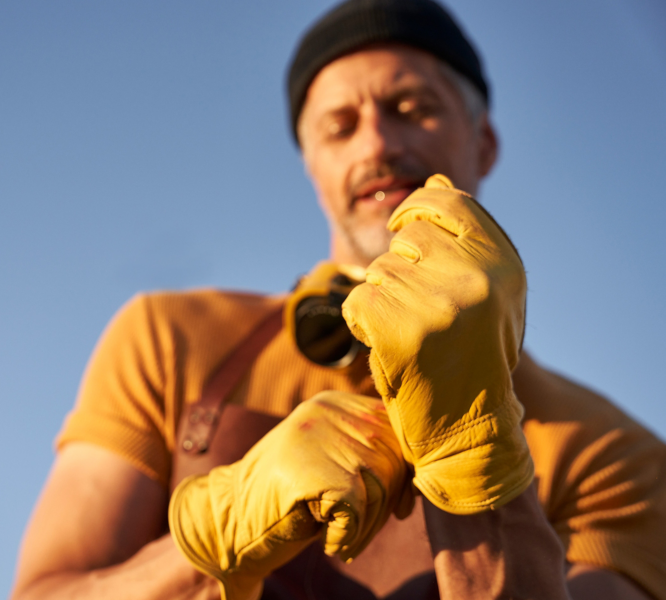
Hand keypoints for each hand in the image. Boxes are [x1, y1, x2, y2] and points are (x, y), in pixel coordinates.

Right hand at [169, 391, 411, 599]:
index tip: (398, 507)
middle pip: (393, 459)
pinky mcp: (310, 470)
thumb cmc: (290, 498)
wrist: (230, 520)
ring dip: (368, 526)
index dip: (405, 473)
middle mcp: (325, 412)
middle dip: (387, 504)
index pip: (396, 431)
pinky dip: (348, 536)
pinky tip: (329, 542)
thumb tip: (425, 474)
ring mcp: (315, 437)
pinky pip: (356, 510)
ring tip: (341, 537)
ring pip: (379, 486)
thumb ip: (370, 452)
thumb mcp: (332, 460)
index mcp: (334, 403)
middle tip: (360, 530)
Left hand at [342, 174, 533, 514]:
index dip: (417, 206)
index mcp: (504, 263)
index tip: (402, 226)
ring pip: (379, 271)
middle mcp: (479, 276)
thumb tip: (436, 179)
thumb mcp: (484, 292)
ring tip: (410, 334)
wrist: (467, 430)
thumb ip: (462, 237)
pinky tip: (386, 347)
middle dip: (401, 265)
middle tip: (418, 310)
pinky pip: (357, 300)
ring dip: (382, 299)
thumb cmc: (472, 356)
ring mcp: (440, 302)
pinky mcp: (401, 328)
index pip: (448, 201)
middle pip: (408, 235)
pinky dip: (360, 322)